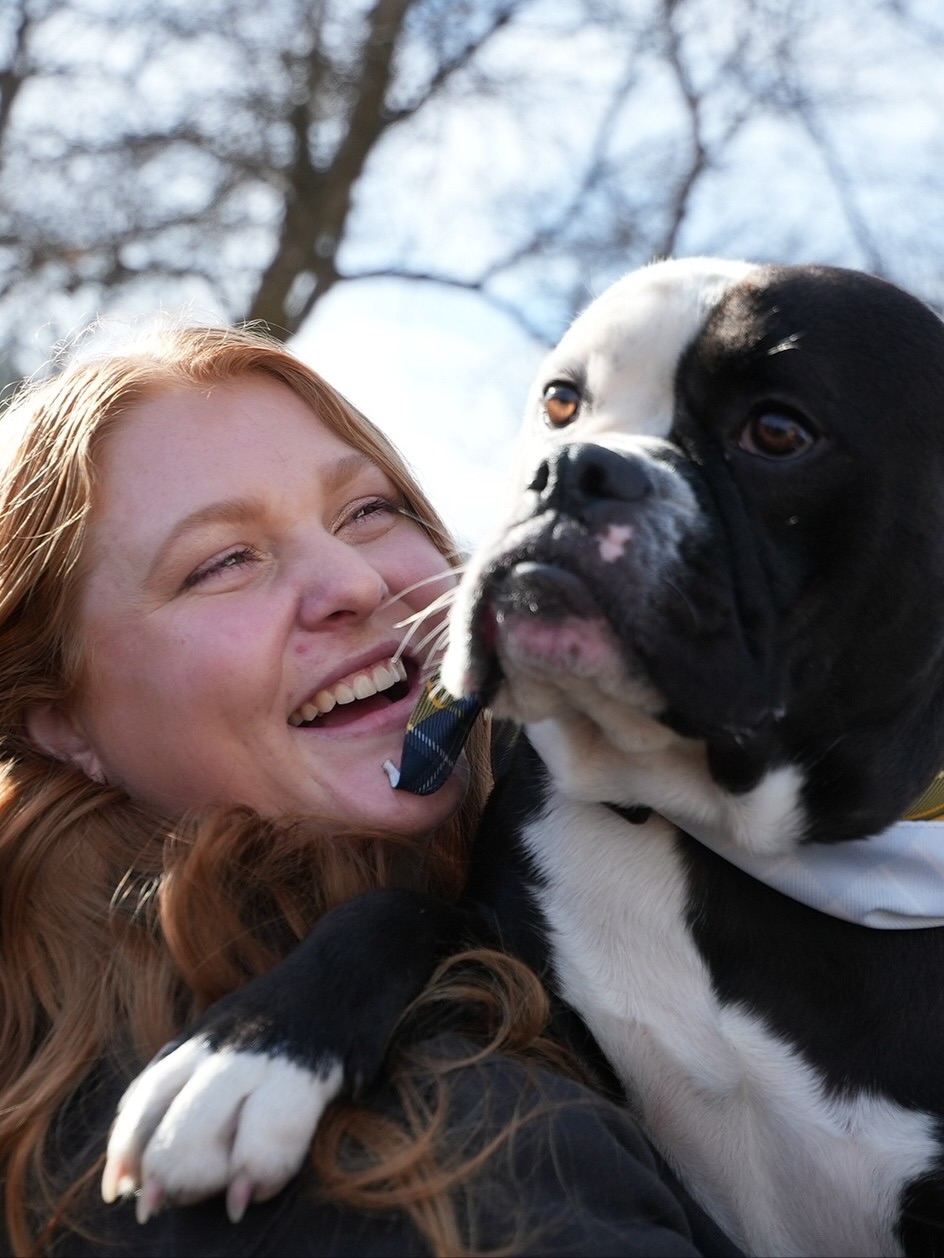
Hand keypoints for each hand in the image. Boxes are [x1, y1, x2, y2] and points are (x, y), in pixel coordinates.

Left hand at [100, 888, 470, 1221]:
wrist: (360, 952)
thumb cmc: (294, 1005)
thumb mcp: (232, 1029)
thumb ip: (195, 1072)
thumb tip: (149, 1140)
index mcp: (205, 1039)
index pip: (149, 1094)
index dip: (128, 1145)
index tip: (118, 1187)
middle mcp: (229, 1044)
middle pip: (179, 1116)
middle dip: (167, 1167)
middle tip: (163, 1205)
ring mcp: (273, 1050)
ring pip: (221, 1118)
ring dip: (212, 1170)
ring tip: (228, 1202)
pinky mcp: (319, 1058)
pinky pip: (283, 1116)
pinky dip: (266, 1161)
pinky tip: (257, 1188)